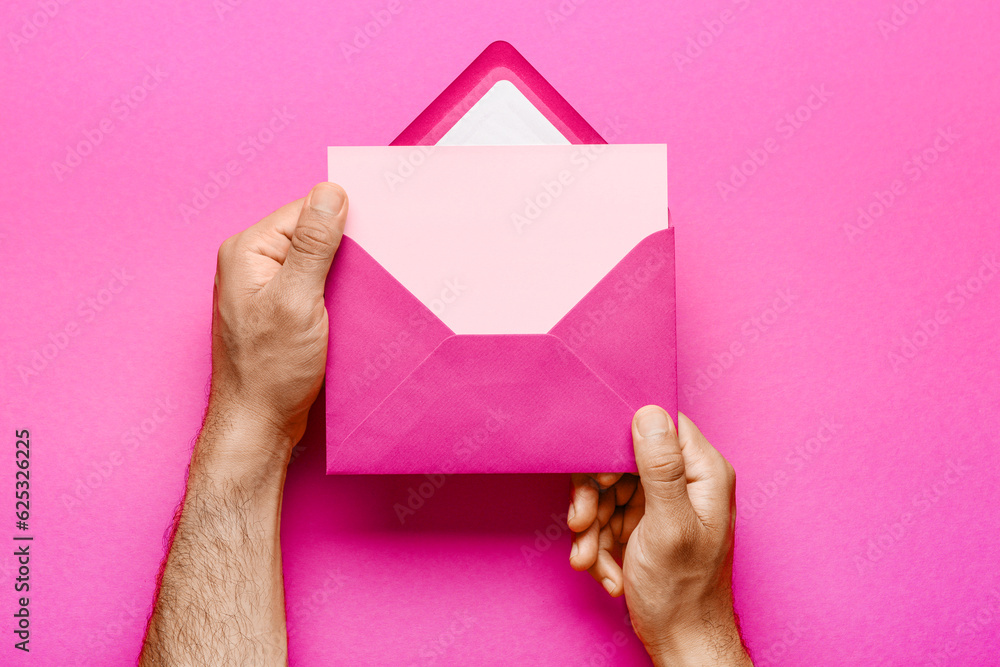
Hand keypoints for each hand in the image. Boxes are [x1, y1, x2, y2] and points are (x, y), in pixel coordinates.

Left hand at [205, 182, 347, 465]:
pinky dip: (336, 292)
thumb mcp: (297, 301)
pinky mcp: (280, 310)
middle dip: (344, 249)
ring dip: (343, 274)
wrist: (258, 425)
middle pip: (311, 233)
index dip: (341, 222)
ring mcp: (265, 288)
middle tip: (371, 269)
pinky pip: (315, 285)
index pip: (305, 211)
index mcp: (248, 250)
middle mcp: (252, 263)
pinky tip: (350, 308)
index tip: (372, 238)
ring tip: (361, 293)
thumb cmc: (270, 371)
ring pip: (317, 261)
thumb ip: (314, 245)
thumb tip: (331, 193)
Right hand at [568, 407, 751, 665]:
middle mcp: (686, 481)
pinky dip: (597, 541)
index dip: (621, 442)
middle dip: (596, 495)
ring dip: (592, 525)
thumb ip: (660, 468)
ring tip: (591, 558)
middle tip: (583, 522)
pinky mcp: (644, 522)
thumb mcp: (668, 526)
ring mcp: (663, 502)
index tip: (602, 474)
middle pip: (623, 458)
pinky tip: (603, 569)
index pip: (659, 425)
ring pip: (609, 489)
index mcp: (704, 472)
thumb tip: (648, 412)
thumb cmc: (683, 593)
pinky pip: (607, 514)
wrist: (680, 641)